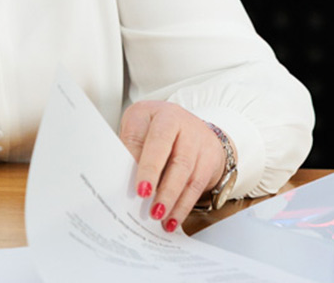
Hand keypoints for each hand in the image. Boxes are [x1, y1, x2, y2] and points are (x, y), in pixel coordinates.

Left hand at [118, 101, 225, 233]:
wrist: (189, 128)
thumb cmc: (154, 132)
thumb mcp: (139, 131)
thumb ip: (132, 152)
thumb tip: (123, 184)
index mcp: (158, 114)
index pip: (155, 138)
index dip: (148, 165)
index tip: (140, 190)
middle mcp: (181, 122)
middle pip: (177, 157)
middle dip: (163, 186)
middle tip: (150, 206)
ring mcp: (198, 139)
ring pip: (188, 173)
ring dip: (173, 199)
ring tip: (159, 218)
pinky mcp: (210, 157)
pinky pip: (198, 185)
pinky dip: (184, 205)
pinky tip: (173, 219)